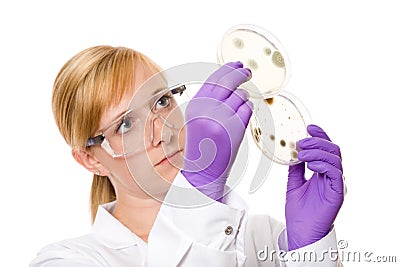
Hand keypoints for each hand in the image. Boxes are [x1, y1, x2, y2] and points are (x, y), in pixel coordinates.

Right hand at [181, 62, 252, 200]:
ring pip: (241, 95)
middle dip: (240, 73)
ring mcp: (221, 117)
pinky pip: (248, 109)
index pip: (214, 78)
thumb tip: (228, 77)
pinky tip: (240, 118)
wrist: (203, 169)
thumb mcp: (198, 117)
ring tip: (237, 110)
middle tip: (247, 71)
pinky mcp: (235, 127)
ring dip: (243, 99)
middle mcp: (207, 107)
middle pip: (229, 81)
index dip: (228, 68)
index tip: (237, 64)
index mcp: (196, 104)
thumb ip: (210, 99)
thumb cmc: (202, 144)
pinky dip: (247, 111)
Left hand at [285, 124, 344, 249]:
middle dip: (317, 142)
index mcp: (323, 172)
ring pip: (335, 159)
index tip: (309, 127)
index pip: (326, 148)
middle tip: (301, 141)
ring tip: (302, 154)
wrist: (300, 231)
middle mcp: (332, 175)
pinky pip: (335, 173)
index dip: (320, 136)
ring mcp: (336, 183)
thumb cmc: (299, 210)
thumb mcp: (293, 183)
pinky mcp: (338, 193)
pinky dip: (323, 165)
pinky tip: (310, 164)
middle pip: (332, 150)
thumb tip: (292, 151)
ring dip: (318, 152)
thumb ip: (295, 168)